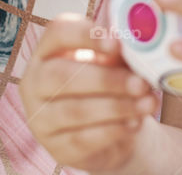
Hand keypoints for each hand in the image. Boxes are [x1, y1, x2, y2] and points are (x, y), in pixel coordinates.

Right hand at [18, 14, 159, 171]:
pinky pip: (83, 139)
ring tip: (148, 103)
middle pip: (60, 75)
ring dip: (116, 107)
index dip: (85, 35)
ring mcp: (41, 118)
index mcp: (46, 52)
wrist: (113, 133)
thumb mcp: (113, 64)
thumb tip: (135, 44)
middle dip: (105, 79)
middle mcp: (34, 83)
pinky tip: (135, 122)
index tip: (117, 43)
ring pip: (75, 110)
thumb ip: (118, 52)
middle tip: (141, 83)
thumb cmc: (109, 87)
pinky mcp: (56, 148)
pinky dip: (113, 130)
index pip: (57, 33)